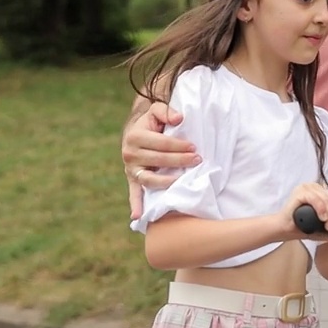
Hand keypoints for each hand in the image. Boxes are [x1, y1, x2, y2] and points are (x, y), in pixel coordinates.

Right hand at [123, 101, 198, 218]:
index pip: (161, 143)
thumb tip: (179, 119)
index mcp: (135, 136)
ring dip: (166, 181)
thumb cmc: (151, 123)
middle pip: (158, 160)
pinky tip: (138, 216)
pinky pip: (134, 193)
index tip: (194, 148)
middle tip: (197, 160)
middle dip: (179, 160)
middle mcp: (129, 154)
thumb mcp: (156, 111)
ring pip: (149, 179)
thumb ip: (166, 111)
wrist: (135, 133)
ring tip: (183, 179)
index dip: (179, 146)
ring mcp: (130, 169)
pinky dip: (135, 205)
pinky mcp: (132, 180)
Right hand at [283, 183, 327, 241]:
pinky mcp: (300, 192)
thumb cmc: (299, 227)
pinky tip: (322, 218)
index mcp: (321, 192)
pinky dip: (322, 209)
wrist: (283, 229)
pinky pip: (316, 198)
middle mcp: (315, 187)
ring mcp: (307, 188)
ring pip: (327, 198)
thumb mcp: (320, 232)